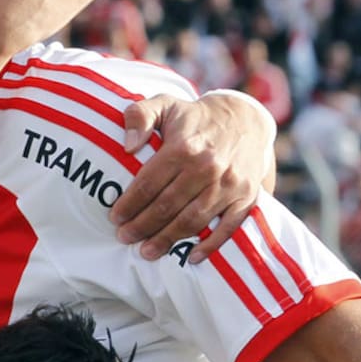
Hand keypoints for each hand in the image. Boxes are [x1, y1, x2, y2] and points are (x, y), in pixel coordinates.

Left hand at [110, 91, 275, 260]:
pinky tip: (191, 258)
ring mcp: (228, 186)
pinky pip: (228, 228)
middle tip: (125, 237)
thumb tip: (127, 146)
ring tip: (147, 252)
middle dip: (142, 226)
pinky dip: (210, 246)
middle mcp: (207, 169)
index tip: (115, 218)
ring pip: (192, 221)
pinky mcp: (246, 197)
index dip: (129, 204)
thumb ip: (139, 116)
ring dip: (168, 240)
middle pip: (167, 207)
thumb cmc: (195, 117)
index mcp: (183, 148)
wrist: (245, 119)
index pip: (148, 184)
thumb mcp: (165, 103)